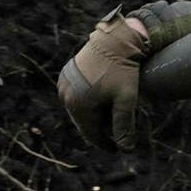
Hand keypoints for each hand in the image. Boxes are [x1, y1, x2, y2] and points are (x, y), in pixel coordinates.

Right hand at [58, 8, 149, 150]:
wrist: (115, 40)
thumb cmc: (123, 70)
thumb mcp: (126, 100)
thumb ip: (124, 125)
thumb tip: (126, 150)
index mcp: (78, 105)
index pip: (92, 134)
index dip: (106, 144)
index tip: (118, 149)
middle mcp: (66, 95)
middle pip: (84, 122)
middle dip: (100, 129)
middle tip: (116, 133)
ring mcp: (63, 84)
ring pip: (79, 109)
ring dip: (93, 115)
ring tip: (111, 114)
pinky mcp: (66, 74)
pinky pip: (76, 95)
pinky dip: (88, 101)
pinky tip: (102, 100)